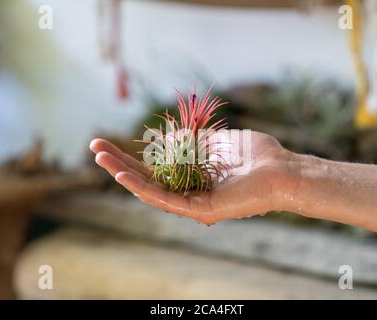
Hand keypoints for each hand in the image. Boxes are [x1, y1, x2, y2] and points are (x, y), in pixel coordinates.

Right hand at [90, 130, 302, 224]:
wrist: (282, 170)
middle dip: (119, 163)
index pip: (154, 167)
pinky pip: (167, 200)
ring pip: (150, 191)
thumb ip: (193, 140)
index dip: (131, 155)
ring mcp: (193, 203)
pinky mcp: (201, 210)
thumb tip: (172, 137)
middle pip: (147, 178)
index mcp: (192, 177)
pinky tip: (124, 176)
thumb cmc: (255, 155)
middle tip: (94, 147)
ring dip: (123, 174)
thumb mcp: (218, 141)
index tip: (110, 141)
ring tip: (100, 158)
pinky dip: (144, 188)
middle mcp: (188, 192)